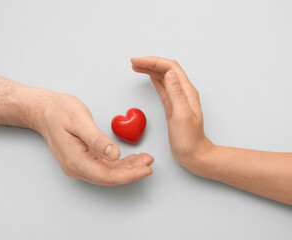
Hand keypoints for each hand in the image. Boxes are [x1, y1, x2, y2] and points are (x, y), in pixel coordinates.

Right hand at [31, 89, 153, 185]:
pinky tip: (130, 159)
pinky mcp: (82, 159)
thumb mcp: (80, 120)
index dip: (129, 175)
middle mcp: (76, 167)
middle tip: (149, 162)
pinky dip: (119, 163)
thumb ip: (97, 139)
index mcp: (76, 160)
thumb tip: (115, 155)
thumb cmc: (59, 112)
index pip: (107, 175)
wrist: (44, 110)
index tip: (146, 169)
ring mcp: (78, 165)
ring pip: (107, 173)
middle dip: (132, 172)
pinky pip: (103, 166)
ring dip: (127, 168)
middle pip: (109, 177)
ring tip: (144, 159)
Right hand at [131, 56, 212, 175]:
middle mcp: (183, 92)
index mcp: (187, 92)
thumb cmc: (189, 139)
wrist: (194, 154)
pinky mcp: (172, 106)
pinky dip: (154, 80)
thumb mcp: (182, 116)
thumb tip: (169, 73)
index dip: (153, 62)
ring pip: (163, 77)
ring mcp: (177, 99)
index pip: (170, 68)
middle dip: (150, 63)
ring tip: (137, 67)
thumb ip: (176, 93)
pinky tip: (149, 77)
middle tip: (134, 62)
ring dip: (150, 70)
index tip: (138, 62)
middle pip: (166, 70)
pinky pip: (162, 88)